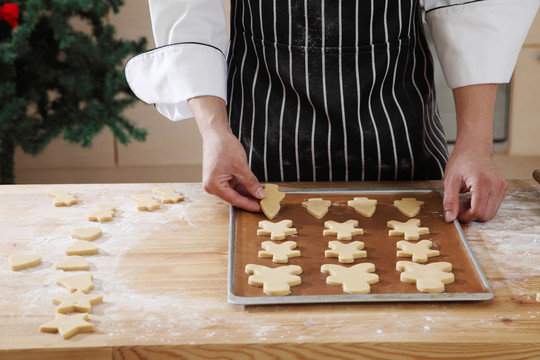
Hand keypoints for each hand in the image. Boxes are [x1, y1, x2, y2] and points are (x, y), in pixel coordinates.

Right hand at [189, 96, 264, 211]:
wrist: (216, 133)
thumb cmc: (223, 146)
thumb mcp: (241, 166)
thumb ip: (251, 182)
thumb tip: (259, 194)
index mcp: (213, 185)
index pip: (234, 199)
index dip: (248, 204)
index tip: (259, 207)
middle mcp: (212, 185)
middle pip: (233, 196)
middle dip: (249, 198)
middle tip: (262, 202)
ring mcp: (215, 181)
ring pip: (234, 190)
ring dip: (247, 191)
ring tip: (260, 194)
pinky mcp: (219, 176)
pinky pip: (233, 184)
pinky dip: (243, 185)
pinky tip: (253, 186)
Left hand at [444, 84, 507, 222]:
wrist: (474, 148)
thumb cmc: (462, 161)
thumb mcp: (450, 181)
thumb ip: (450, 201)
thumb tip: (450, 218)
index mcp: (482, 183)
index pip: (477, 212)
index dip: (465, 217)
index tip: (456, 212)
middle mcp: (496, 186)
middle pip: (485, 215)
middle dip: (470, 215)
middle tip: (459, 205)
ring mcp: (502, 187)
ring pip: (490, 213)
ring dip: (476, 212)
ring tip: (465, 200)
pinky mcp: (504, 189)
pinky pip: (494, 206)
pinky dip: (483, 207)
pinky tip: (473, 198)